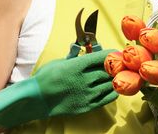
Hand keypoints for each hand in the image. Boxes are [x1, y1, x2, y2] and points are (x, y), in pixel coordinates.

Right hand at [0, 49, 117, 127]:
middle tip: (121, 63)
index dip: (112, 54)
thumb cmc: (46, 78)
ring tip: (118, 75)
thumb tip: (88, 51)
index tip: (117, 52)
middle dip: (116, 66)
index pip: (102, 57)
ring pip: (109, 84)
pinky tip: (113, 87)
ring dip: (115, 78)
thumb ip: (76, 57)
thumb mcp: (60, 62)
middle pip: (108, 71)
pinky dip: (112, 91)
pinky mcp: (86, 106)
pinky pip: (106, 98)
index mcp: (77, 66)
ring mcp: (86, 94)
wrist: (36, 99)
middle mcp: (84, 80)